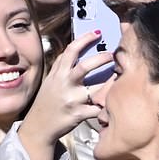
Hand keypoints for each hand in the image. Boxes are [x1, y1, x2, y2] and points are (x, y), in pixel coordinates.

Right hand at [17, 31, 112, 159]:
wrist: (39, 126)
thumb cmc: (48, 101)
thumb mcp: (50, 80)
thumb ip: (61, 65)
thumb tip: (75, 49)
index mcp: (58, 74)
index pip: (71, 50)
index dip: (85, 39)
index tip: (98, 33)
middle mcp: (64, 84)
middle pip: (85, 66)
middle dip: (101, 58)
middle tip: (113, 55)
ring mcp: (72, 100)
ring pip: (96, 88)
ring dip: (110, 81)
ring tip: (119, 76)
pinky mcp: (78, 115)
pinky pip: (98, 108)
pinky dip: (107, 105)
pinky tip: (114, 100)